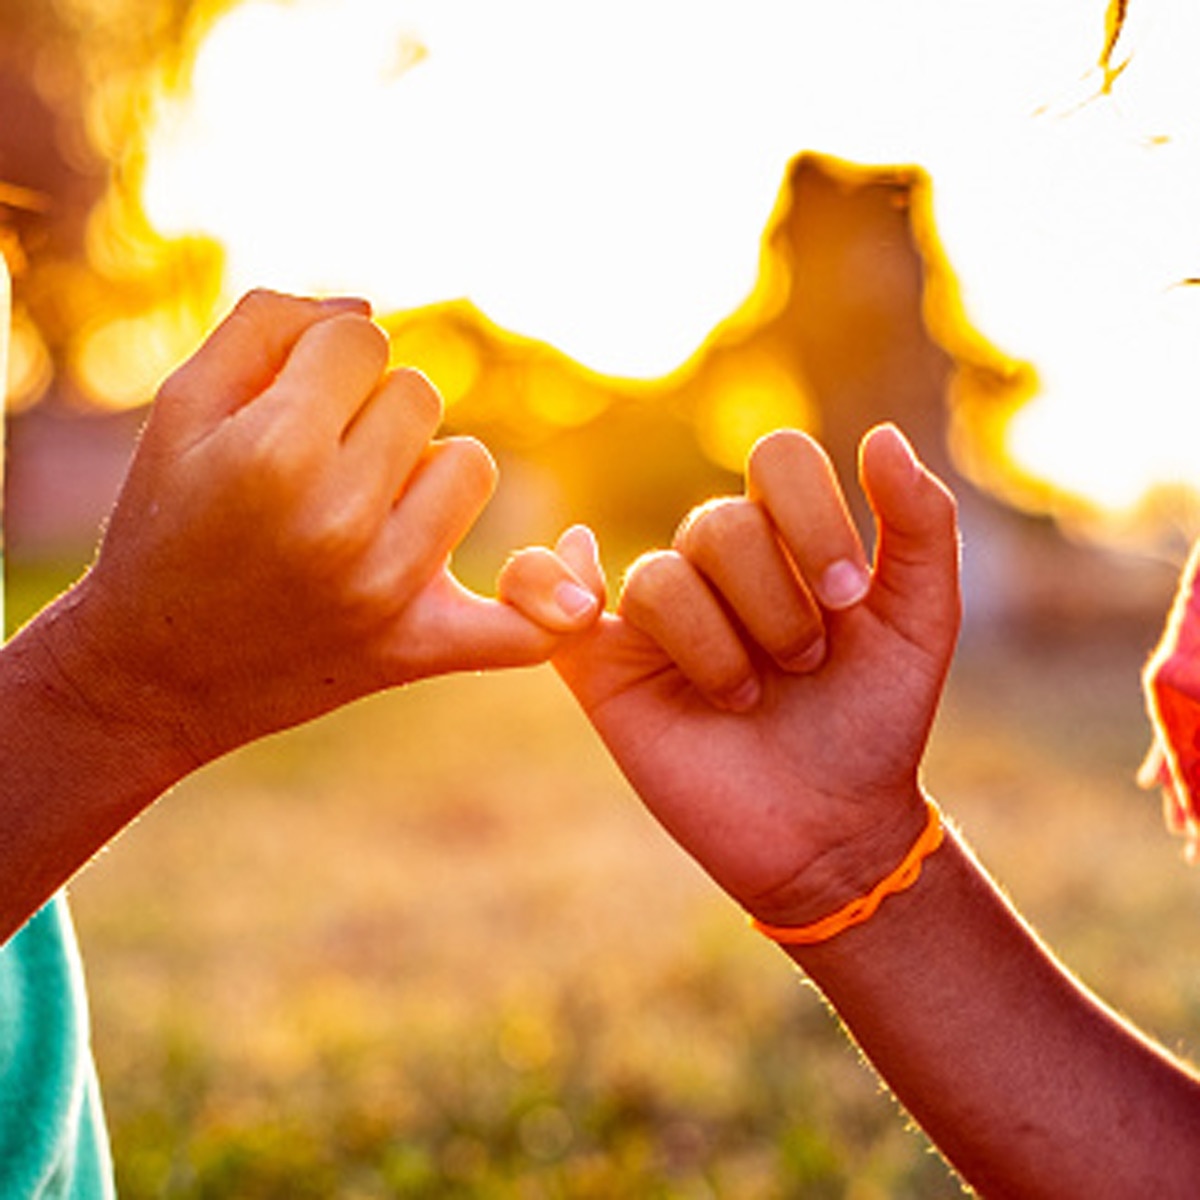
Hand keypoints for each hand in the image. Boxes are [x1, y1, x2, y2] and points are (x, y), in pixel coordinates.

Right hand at [32, 290, 598, 771]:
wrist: (153, 673)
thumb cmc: (163, 527)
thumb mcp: (179, 410)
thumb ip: (265, 327)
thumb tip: (368, 313)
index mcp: (273, 455)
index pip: (364, 344)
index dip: (324, 363)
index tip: (292, 405)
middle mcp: (339, 522)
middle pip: (419, 395)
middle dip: (369, 413)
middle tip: (319, 464)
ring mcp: (389, 591)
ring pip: (468, 464)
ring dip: (423, 472)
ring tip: (363, 508)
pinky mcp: (420, 649)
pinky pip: (525, 626)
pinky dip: (549, 605)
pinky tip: (559, 586)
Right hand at [504, 426, 959, 926]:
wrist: (828, 828)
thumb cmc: (875, 723)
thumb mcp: (922, 623)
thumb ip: (921, 525)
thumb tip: (882, 435)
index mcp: (785, 537)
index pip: (777, 459)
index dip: (812, 517)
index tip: (848, 598)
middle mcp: (714, 565)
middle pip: (717, 524)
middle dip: (773, 603)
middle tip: (805, 664)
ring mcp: (654, 614)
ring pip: (657, 578)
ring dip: (714, 645)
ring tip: (745, 698)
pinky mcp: (600, 664)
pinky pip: (539, 591)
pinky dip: (543, 584)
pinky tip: (581, 608)